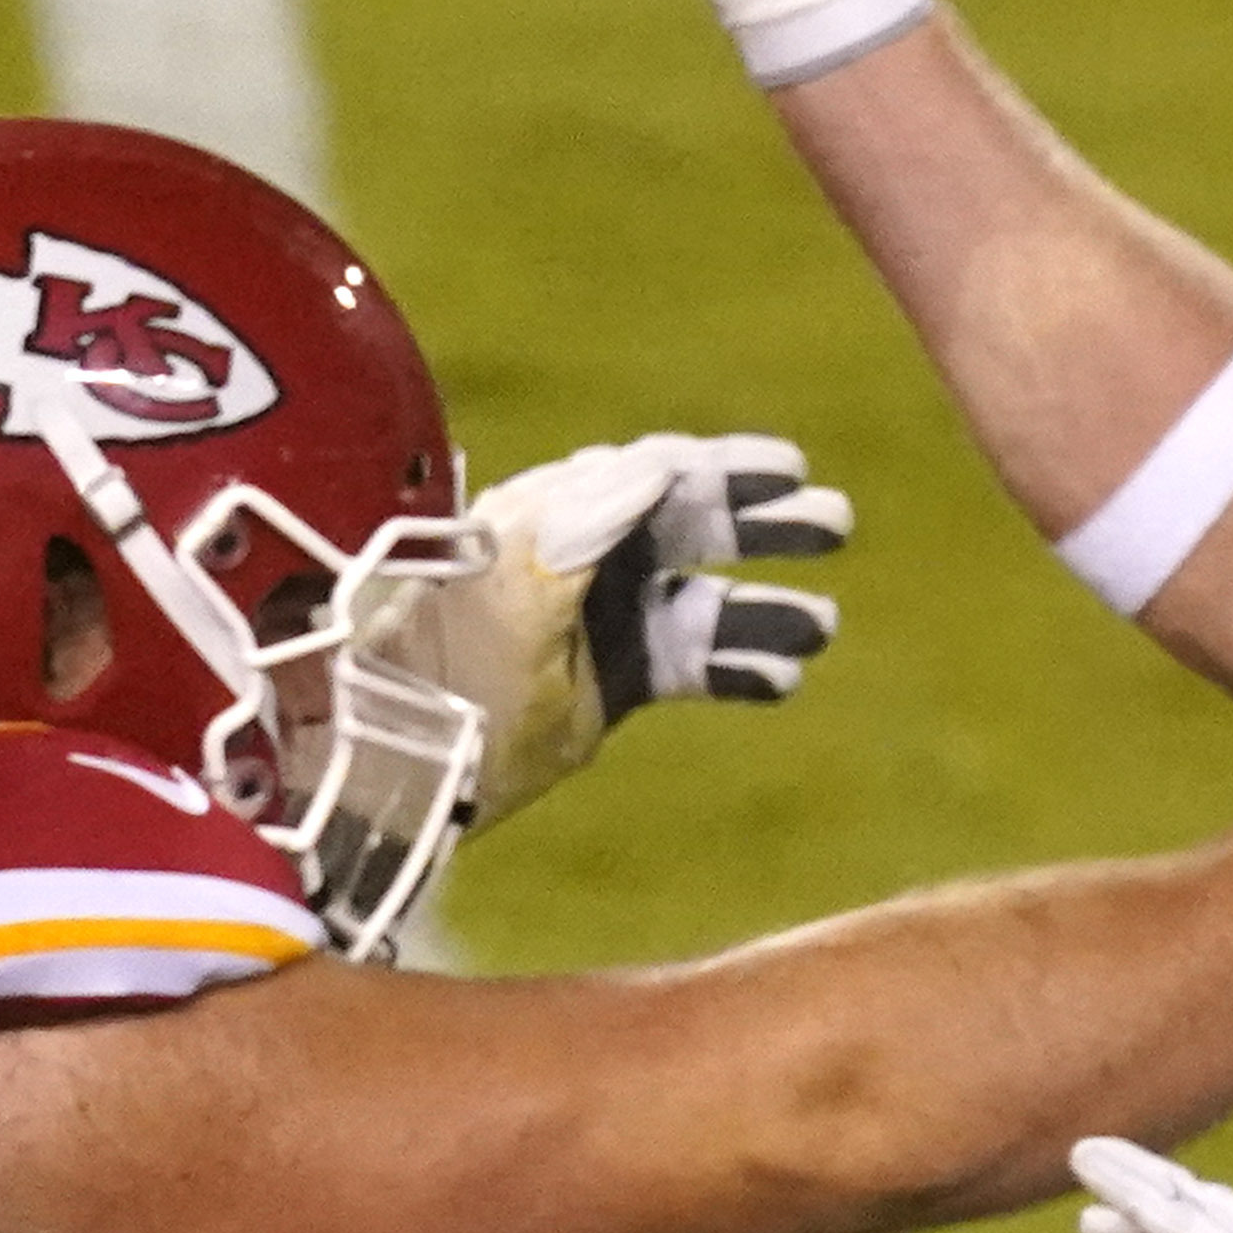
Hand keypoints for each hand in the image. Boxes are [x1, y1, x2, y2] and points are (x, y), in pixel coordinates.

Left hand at [386, 432, 851, 832]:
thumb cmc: (444, 679)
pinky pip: (689, 664)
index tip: (787, 469)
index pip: (650, 475)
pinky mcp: (609, 684)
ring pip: (700, 599)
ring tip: (823, 623)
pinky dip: (738, 667)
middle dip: (762, 525)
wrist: (397, 768)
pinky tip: (783, 678)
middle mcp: (580, 563)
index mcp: (549, 525)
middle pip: (687, 526)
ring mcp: (598, 624)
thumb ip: (583, 529)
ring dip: (763, 607)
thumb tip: (657, 464)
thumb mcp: (513, 602)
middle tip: (835, 523)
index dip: (722, 467)